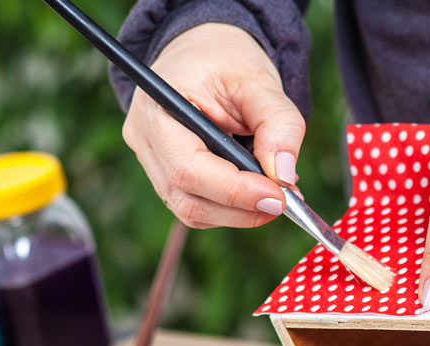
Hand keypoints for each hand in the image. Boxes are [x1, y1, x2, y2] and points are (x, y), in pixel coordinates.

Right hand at [122, 24, 303, 228]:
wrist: (202, 50)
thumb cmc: (226, 60)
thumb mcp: (260, 81)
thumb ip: (278, 123)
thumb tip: (283, 175)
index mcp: (158, 106)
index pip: (187, 168)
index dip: (234, 191)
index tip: (278, 197)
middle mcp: (143, 138)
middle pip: (186, 198)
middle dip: (240, 209)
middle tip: (285, 201)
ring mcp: (149, 160)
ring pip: (191, 209)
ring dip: (238, 212)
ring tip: (276, 193)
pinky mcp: (163, 174)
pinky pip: (195, 203)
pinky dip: (230, 207)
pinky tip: (256, 190)